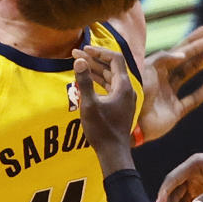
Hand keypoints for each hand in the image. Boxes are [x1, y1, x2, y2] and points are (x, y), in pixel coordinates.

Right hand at [73, 50, 135, 173]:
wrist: (113, 152)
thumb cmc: (102, 130)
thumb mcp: (89, 104)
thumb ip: (84, 81)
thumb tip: (78, 60)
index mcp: (124, 86)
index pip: (115, 59)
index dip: (99, 51)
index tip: (83, 49)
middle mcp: (127, 90)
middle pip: (112, 67)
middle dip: (94, 59)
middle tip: (75, 54)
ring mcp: (124, 98)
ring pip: (110, 77)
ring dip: (95, 69)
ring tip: (78, 63)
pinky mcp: (120, 106)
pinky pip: (110, 87)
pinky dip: (98, 80)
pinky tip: (87, 80)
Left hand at [137, 26, 202, 141]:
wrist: (132, 121)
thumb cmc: (136, 93)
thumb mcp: (147, 70)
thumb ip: (164, 58)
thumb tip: (183, 54)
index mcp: (151, 70)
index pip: (173, 52)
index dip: (189, 42)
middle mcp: (160, 81)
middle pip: (181, 62)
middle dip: (195, 51)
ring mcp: (168, 96)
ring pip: (186, 76)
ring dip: (198, 65)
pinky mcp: (175, 111)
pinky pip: (193, 99)